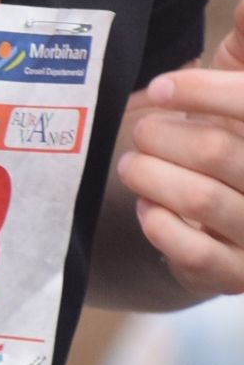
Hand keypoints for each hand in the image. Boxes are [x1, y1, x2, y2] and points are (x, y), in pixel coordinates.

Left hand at [115, 0, 243, 294]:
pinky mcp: (239, 277)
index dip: (200, 91)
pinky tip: (146, 206)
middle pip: (218, 151)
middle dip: (164, 134)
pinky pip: (194, 253)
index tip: (159, 88)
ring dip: (150, 174)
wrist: (230, 213)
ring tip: (132, 162)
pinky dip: (158, 224)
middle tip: (140, 128)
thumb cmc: (237, 128)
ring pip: (200, 199)